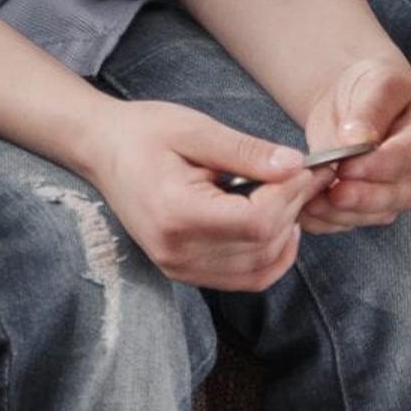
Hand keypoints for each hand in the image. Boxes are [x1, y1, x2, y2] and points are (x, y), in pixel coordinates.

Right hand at [78, 100, 319, 292]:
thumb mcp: (196, 130)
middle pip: (261, 245)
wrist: (103, 151)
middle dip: (293, 209)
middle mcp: (176, 251)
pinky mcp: (184, 272)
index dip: (290, 196)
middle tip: (308, 176)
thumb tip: (295, 166)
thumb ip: (246, 151)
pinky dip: (270, 258)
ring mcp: (178, 267)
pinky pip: (243, 280)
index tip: (306, 167)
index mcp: (176, 212)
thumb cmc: (145, 134)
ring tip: (292, 197)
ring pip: (258, 269)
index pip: (254, 221)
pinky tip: (279, 227)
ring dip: (286, 235)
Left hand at [297, 55, 410, 232]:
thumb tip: (356, 139)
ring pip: (369, 215)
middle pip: (394, 197)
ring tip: (310, 199)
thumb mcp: (378, 84)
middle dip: (360, 198)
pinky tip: (304, 210)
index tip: (348, 166)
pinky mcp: (366, 210)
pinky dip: (324, 220)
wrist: (358, 102)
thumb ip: (370, 110)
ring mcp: (393, 198)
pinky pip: (347, 222)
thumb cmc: (376, 88)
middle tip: (333, 192)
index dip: (379, 166)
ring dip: (338, 213)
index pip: (409, 159)